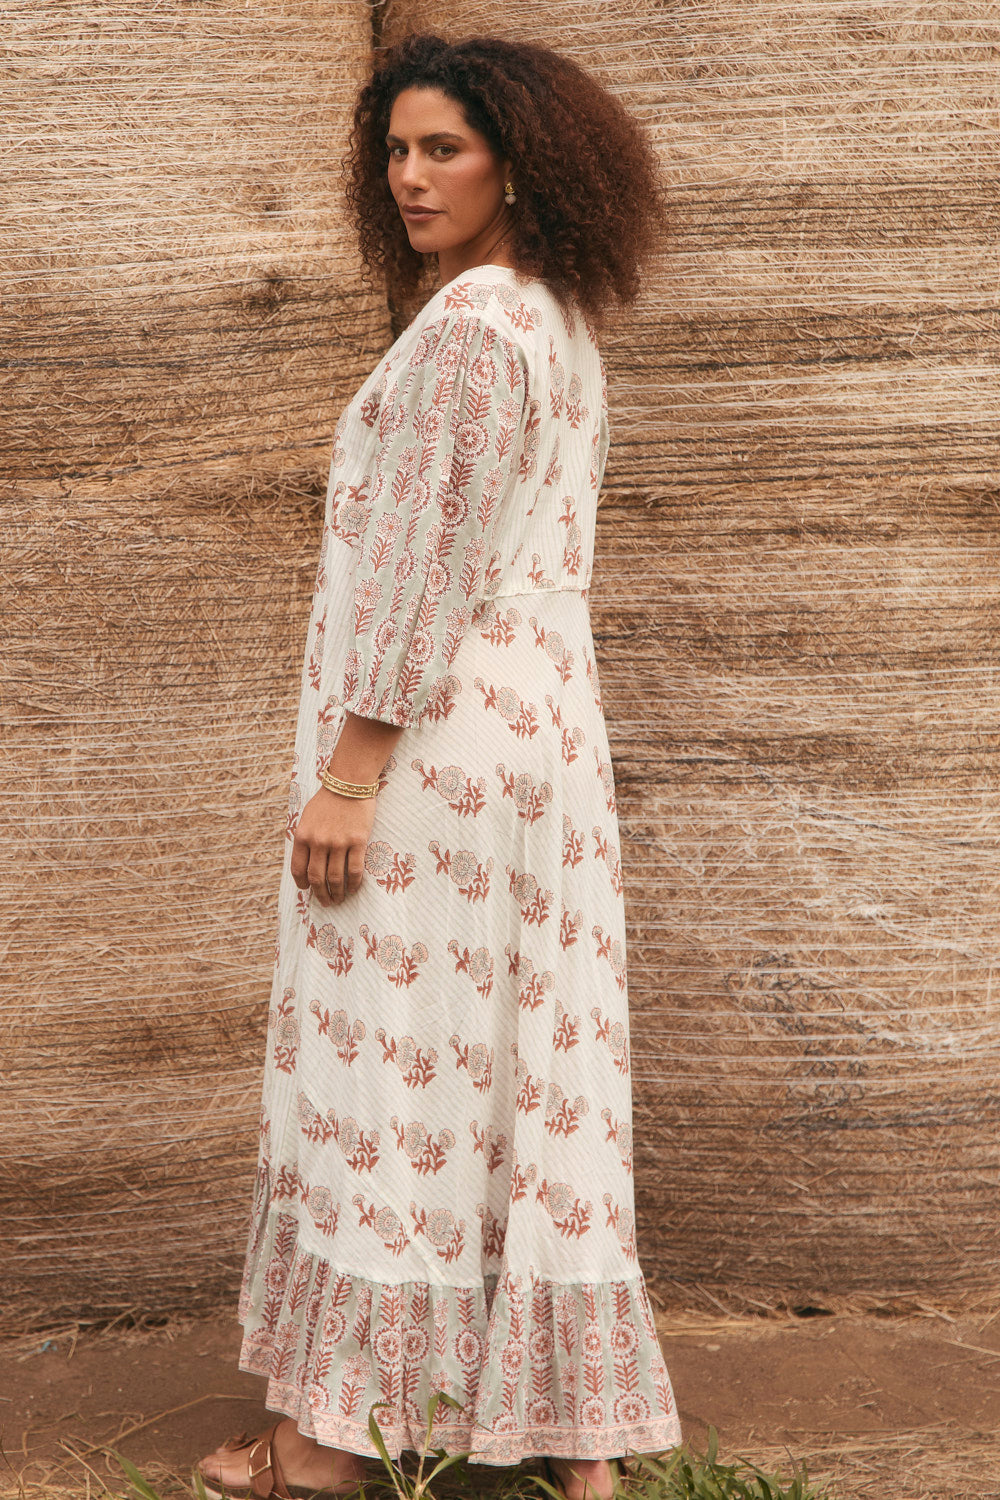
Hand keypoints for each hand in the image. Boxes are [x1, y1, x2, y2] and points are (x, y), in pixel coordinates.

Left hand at [290, 788, 377, 906]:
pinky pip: (355, 869)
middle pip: (317, 878)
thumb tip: (307, 863)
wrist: (349, 783)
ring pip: (335, 878)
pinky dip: (354, 883)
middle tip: (326, 902)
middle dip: (320, 895)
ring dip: (337, 893)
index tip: (307, 890)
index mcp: (303, 836)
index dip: (302, 884)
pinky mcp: (357, 841)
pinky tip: (354, 888)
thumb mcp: (307, 818)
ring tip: (340, 899)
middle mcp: (318, 842)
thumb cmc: (328, 800)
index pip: (298, 869)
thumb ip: (305, 839)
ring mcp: (338, 842)